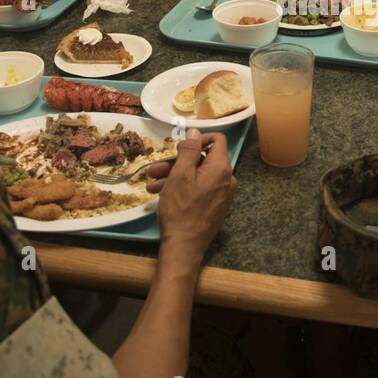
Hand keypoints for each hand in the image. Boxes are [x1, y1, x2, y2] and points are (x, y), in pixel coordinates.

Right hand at [149, 130, 235, 270]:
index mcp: (221, 168)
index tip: (179, 146)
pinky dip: (181, 188)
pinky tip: (160, 194)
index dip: (198, 138)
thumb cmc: (180, 208)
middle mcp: (226, 179)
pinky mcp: (214, 206)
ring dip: (173, 176)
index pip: (217, 140)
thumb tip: (194, 131)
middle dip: (176, 162)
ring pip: (197, 176)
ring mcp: (221, 194)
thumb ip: (189, 150)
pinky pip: (199, 189)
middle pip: (202, 160)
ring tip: (151, 184)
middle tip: (154, 169)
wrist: (184, 246)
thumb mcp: (180, 174)